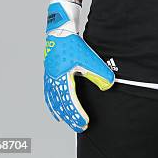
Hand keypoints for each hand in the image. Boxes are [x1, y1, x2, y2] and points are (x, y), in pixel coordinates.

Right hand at [43, 0, 114, 132]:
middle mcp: (53, 81)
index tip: (85, 123)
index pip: (70, 102)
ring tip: (68, 122)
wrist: (60, 30)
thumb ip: (99, 72)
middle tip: (80, 126)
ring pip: (54, 101)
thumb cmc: (72, 43)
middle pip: (61, 105)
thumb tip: (109, 85)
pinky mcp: (49, 75)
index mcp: (62, 78)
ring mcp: (49, 78)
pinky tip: (55, 111)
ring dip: (62, 113)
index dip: (77, 114)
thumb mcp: (88, 58)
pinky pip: (49, 95)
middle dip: (71, 117)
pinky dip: (52, 106)